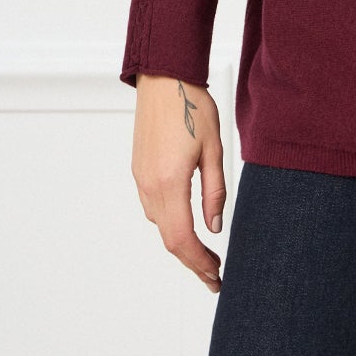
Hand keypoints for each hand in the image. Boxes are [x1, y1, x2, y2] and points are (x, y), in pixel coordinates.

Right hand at [131, 74, 226, 292]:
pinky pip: (154, 207)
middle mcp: (150, 185)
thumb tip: (215, 228)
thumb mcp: (214, 149)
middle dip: (192, 262)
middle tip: (214, 276)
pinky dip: (171, 223)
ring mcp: (141, 179)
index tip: (216, 275)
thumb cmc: (192, 107)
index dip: (199, 262)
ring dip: (181, 243)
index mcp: (170, 182)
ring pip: (160, 225)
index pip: (182, 238)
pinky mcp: (139, 171)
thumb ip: (214, 192)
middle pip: (169, 238)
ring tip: (206, 254)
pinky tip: (187, 223)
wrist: (164, 79)